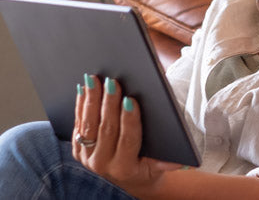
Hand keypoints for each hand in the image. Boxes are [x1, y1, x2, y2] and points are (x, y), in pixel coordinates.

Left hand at [73, 74, 180, 196]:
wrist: (129, 178)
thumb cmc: (148, 164)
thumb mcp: (159, 165)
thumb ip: (167, 162)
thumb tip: (181, 162)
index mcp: (125, 168)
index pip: (128, 140)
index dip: (129, 120)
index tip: (131, 100)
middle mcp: (103, 165)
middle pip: (106, 129)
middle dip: (109, 103)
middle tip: (112, 82)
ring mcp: (87, 158)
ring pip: (88, 125)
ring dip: (91, 100)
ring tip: (94, 80)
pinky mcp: (78, 149)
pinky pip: (77, 124)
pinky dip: (81, 105)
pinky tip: (84, 89)